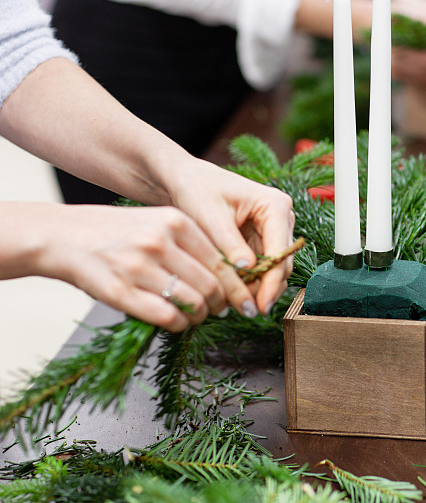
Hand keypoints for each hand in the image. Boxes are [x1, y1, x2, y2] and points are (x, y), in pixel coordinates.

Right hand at [25, 204, 230, 331]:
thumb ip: (189, 243)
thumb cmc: (116, 232)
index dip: (236, 284)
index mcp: (176, 222)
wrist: (63, 235)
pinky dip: (180, 324)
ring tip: (198, 316)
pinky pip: (167, 316)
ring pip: (193, 302)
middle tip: (221, 310)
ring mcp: (139, 267)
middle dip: (222, 304)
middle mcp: (160, 242)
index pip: (221, 260)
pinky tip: (178, 322)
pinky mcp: (121, 291)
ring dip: (201, 316)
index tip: (242, 297)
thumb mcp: (157, 221)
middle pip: (211, 284)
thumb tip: (228, 274)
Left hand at [164, 159, 294, 316]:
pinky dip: (251, 280)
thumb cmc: (197, 189)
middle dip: (265, 287)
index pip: (282, 251)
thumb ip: (230, 245)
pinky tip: (235, 293)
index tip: (260, 305)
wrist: (186, 180)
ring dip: (258, 286)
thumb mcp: (211, 217)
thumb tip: (248, 271)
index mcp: (275, 206)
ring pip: (275, 268)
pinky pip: (262, 266)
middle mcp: (281, 217)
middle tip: (245, 310)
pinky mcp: (263, 239)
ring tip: (236, 304)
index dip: (272, 281)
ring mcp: (274, 229)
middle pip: (283, 262)